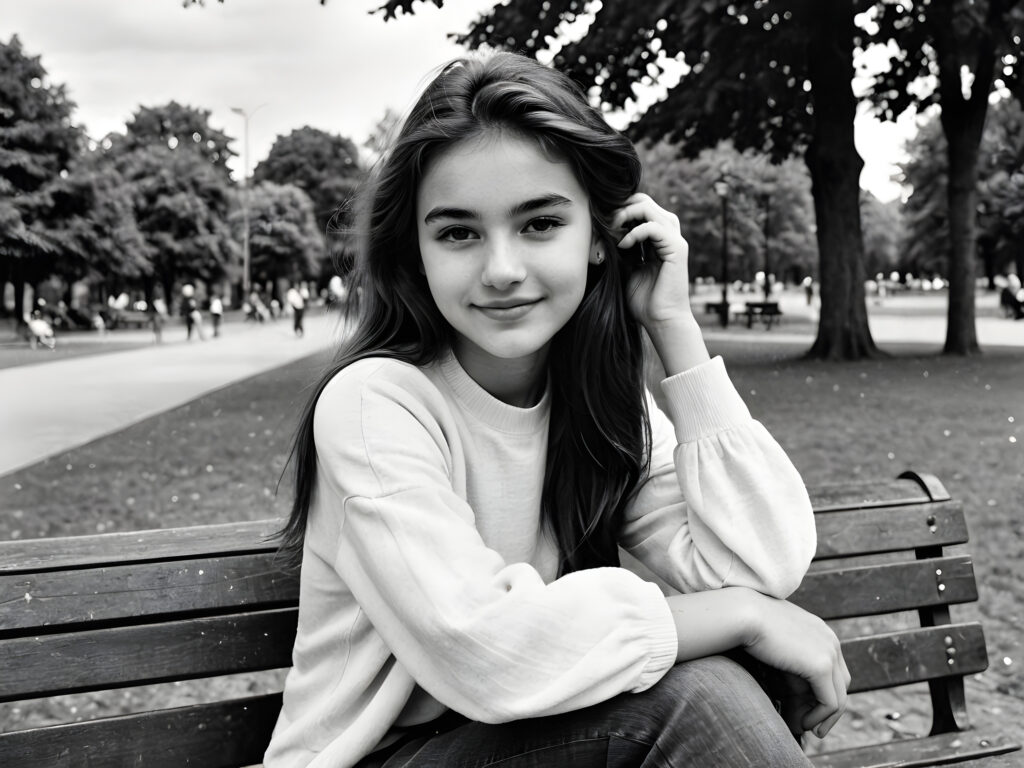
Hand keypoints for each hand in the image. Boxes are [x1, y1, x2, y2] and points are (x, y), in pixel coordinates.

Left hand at [611, 193, 691, 327]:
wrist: (662, 320)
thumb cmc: (645, 301)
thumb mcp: (626, 270)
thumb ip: (621, 250)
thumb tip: (603, 233)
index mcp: (658, 239)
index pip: (640, 209)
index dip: (620, 210)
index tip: (602, 223)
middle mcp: (668, 236)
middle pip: (646, 202)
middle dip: (622, 207)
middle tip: (606, 223)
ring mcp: (675, 241)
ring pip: (650, 209)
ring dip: (627, 214)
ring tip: (613, 229)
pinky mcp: (677, 249)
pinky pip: (655, 228)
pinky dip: (635, 233)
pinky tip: (623, 246)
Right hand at [742, 595, 850, 737]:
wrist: (742, 613)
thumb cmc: (749, 626)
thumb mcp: (775, 646)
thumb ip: (788, 667)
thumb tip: (791, 694)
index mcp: (820, 631)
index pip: (834, 669)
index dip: (822, 692)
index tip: (807, 710)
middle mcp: (830, 640)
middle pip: (841, 684)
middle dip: (827, 708)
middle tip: (811, 726)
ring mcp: (829, 652)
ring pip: (839, 697)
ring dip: (824, 718)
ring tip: (806, 728)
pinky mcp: (820, 666)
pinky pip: (830, 703)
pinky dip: (818, 717)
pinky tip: (802, 723)